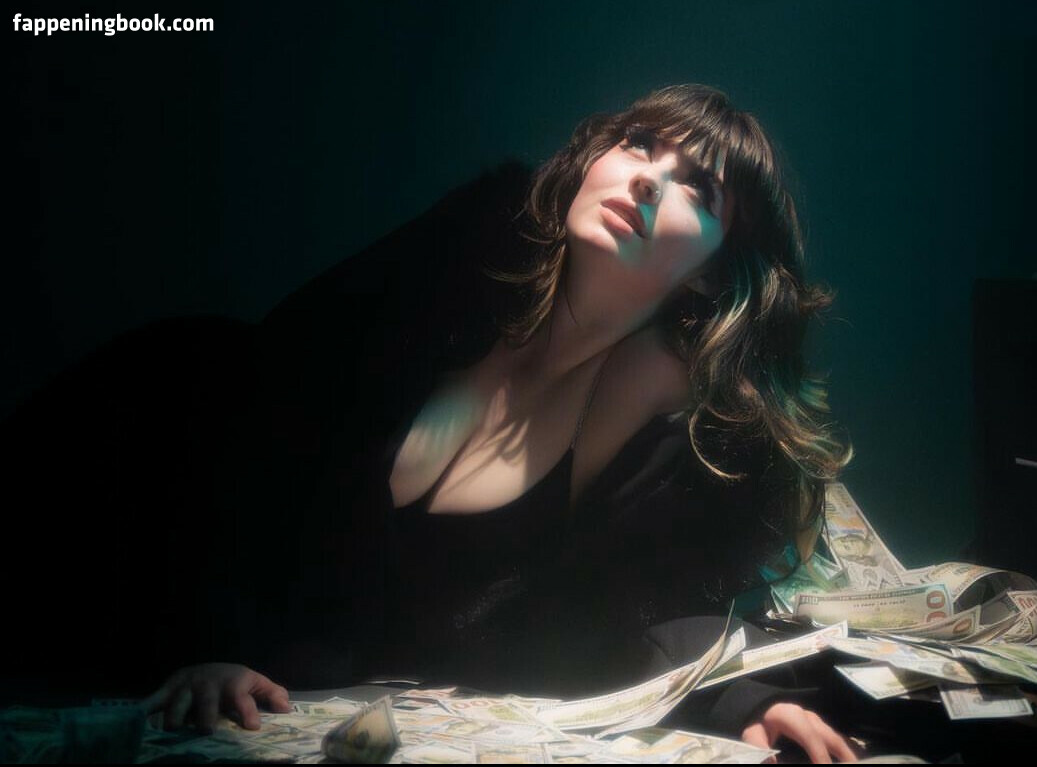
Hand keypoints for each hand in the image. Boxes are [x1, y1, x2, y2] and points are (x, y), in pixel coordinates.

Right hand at [142, 662, 292, 732]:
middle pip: (206, 700)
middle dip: (206, 715)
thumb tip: (287, 709)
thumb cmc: (236, 682)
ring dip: (175, 716)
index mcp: (233, 682)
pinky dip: (146, 709)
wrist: (209, 667)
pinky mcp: (168, 689)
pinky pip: (154, 700)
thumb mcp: (257, 684)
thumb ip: (272, 694)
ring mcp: (186, 686)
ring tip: (172, 731)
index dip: (248, 711)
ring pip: (178, 702)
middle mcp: (208, 683)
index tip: (252, 727)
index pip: (242, 697)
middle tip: (207, 731)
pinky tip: (139, 720)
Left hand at [742, 702, 856, 762]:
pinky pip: (834, 737)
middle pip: (832, 737)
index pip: (812, 739)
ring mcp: (815, 719)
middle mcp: (808, 717)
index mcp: (792, 717)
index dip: (821, 757)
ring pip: (836, 737)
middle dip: (845, 756)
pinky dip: (843, 749)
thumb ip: (760, 748)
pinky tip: (847, 760)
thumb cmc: (757, 721)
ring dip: (847, 754)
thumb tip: (773, 762)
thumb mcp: (752, 733)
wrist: (758, 705)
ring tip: (854, 765)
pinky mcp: (818, 724)